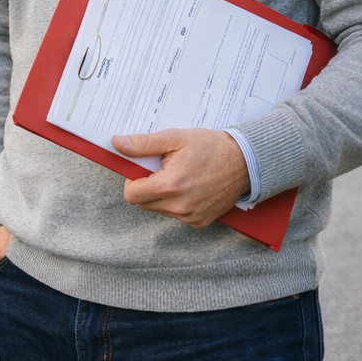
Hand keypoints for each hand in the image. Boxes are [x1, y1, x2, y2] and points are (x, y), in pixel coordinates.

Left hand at [112, 129, 249, 228]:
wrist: (244, 162)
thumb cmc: (209, 147)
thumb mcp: (174, 138)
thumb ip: (143, 144)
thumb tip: (117, 143)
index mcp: (169, 186)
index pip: (131, 194)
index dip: (132, 179)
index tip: (143, 168)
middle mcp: (179, 207)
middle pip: (142, 203)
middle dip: (145, 186)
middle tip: (161, 169)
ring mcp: (190, 217)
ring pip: (158, 209)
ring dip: (160, 195)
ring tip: (178, 176)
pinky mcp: (200, 222)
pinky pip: (175, 215)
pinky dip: (175, 203)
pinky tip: (188, 187)